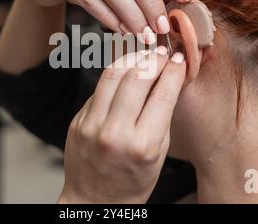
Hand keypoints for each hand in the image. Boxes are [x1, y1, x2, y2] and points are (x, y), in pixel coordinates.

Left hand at [59, 48, 186, 203]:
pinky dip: (115, 75)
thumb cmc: (132, 181)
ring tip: (144, 57)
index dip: (173, 71)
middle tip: (163, 55)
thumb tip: (166, 80)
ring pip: (113, 75)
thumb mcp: (158, 153)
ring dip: (133, 59)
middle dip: (154, 60)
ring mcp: (91, 125)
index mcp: (143, 145)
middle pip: (137, 78)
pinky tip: (126, 72)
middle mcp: (115, 133)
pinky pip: (98, 88)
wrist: (95, 201)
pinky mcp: (78, 120)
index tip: (179, 61)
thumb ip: (161, 116)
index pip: (162, 94)